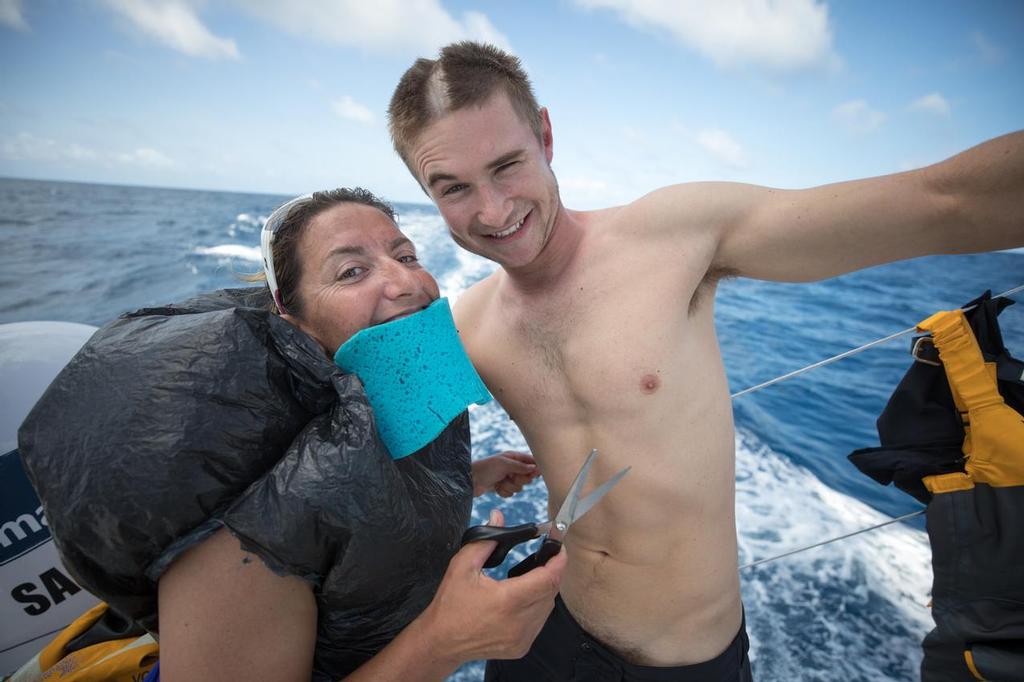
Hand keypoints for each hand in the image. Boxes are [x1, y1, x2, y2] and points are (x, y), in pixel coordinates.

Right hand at [416, 510, 565, 664]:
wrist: (441, 642)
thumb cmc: (450, 603)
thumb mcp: (462, 566)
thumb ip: (485, 540)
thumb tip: (498, 516)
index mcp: (508, 600)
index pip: (548, 578)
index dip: (558, 561)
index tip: (559, 546)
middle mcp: (520, 622)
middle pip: (551, 591)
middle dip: (551, 571)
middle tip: (544, 556)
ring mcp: (523, 638)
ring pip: (547, 607)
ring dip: (544, 589)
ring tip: (530, 576)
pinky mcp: (521, 647)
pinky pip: (539, 621)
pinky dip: (536, 606)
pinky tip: (522, 598)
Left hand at [471, 451, 540, 496]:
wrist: (470, 480)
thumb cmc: (485, 468)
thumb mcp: (504, 464)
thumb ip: (520, 466)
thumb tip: (535, 468)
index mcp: (514, 457)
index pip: (531, 461)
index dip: (535, 468)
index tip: (535, 474)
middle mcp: (512, 467)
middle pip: (527, 477)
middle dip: (519, 480)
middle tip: (510, 477)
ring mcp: (508, 477)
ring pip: (520, 487)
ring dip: (509, 487)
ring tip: (500, 482)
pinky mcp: (503, 487)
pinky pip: (511, 493)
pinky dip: (504, 492)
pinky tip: (497, 488)